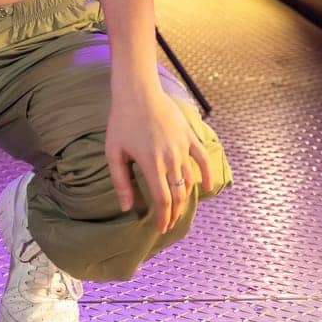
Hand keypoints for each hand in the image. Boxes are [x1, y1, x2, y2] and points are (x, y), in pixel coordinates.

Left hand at [106, 88, 213, 232]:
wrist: (138, 92)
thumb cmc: (122, 121)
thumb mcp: (114, 152)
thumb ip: (121, 181)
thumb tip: (126, 207)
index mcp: (152, 165)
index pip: (163, 200)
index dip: (163, 217)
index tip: (161, 228)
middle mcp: (171, 159)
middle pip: (178, 194)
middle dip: (174, 212)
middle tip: (169, 223)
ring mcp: (183, 148)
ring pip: (189, 180)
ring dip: (185, 197)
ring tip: (178, 208)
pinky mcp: (189, 137)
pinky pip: (203, 159)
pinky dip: (206, 175)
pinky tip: (206, 188)